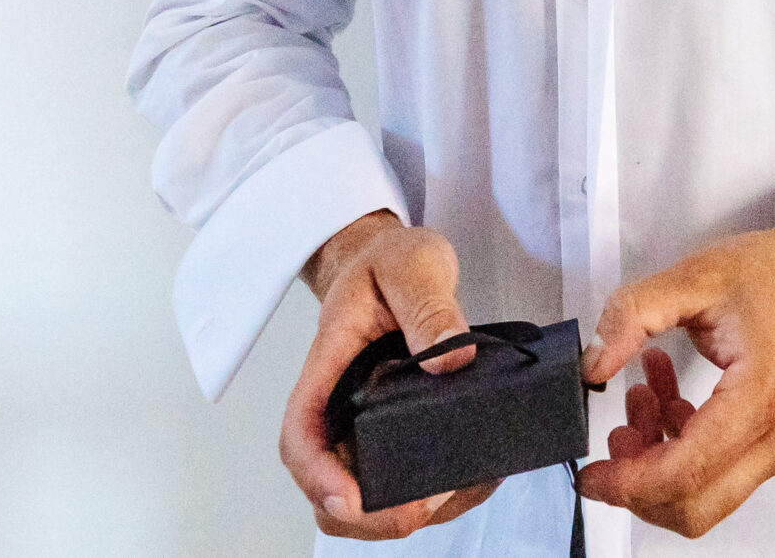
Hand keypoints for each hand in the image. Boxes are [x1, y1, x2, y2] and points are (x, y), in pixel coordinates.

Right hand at [279, 211, 496, 540]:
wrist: (388, 262)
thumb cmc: (389, 262)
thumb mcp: (414, 264)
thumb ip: (430, 304)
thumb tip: (451, 359)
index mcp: (329, 363)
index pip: (301, 431)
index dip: (316, 475)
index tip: (350, 499)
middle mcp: (338, 404)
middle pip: (326, 485)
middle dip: (370, 513)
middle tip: (426, 504)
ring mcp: (362, 424)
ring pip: (362, 495)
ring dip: (404, 510)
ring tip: (462, 487)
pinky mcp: (391, 431)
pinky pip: (399, 480)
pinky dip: (433, 496)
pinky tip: (472, 479)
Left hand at [572, 216, 774, 537]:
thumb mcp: (693, 277)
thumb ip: (632, 314)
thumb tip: (593, 365)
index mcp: (762, 394)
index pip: (688, 471)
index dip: (630, 482)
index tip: (591, 474)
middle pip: (697, 507)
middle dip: (640, 485)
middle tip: (613, 440)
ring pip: (708, 498)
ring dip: (660, 463)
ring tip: (641, 399)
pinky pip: (722, 474)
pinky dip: (683, 452)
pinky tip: (667, 399)